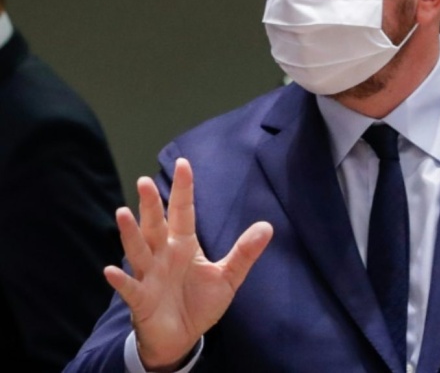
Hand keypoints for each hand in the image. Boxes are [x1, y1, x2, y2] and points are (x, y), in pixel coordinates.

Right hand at [103, 158, 272, 370]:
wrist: (182, 337)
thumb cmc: (199, 303)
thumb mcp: (227, 277)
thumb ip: (244, 252)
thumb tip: (268, 227)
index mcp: (183, 245)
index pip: (183, 212)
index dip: (184, 189)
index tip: (183, 163)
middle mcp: (162, 255)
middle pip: (155, 225)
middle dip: (151, 205)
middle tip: (145, 182)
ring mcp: (149, 275)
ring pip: (138, 250)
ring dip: (130, 233)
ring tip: (122, 213)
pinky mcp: (141, 299)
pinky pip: (129, 288)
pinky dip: (120, 280)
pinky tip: (110, 270)